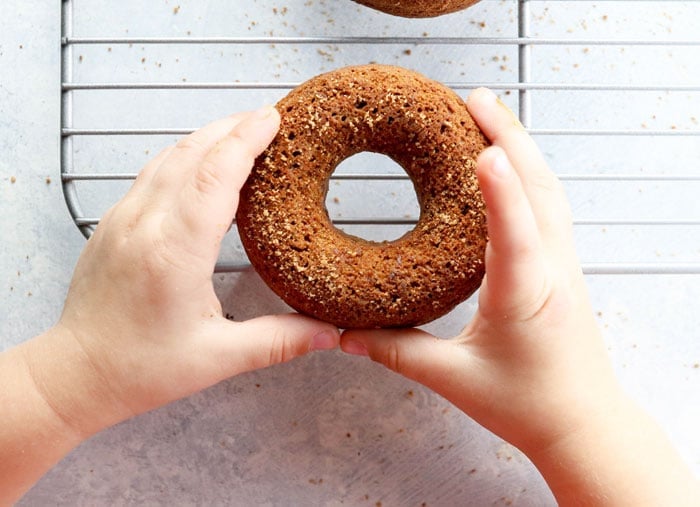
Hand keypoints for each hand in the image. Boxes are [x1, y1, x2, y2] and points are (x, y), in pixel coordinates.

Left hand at [48, 107, 339, 434]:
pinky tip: (202, 162)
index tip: (274, 119)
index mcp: (174, 252)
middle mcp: (144, 224)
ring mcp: (123, 218)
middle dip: (232, 126)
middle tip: (269, 117)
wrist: (77, 371)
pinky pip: (152, 171)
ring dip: (208, 137)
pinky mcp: (113, 222)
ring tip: (242, 132)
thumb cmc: (140, 368)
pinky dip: (184, 155)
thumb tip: (329, 333)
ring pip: (169, 156)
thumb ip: (278, 341)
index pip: (215, 176)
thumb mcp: (218, 358)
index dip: (246, 140)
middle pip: (192, 152)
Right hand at [341, 88, 619, 453]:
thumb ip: (397, 351)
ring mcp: (564, 266)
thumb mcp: (454, 379)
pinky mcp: (564, 268)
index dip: (500, 189)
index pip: (513, 233)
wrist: (583, 424)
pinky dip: (531, 174)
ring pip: (551, 191)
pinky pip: (551, 207)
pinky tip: (512, 166)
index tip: (482, 146)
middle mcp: (552, 271)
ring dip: (523, 148)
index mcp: (525, 295)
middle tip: (475, 98)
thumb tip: (346, 334)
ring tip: (490, 116)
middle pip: (540, 190)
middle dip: (509, 136)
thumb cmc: (527, 406)